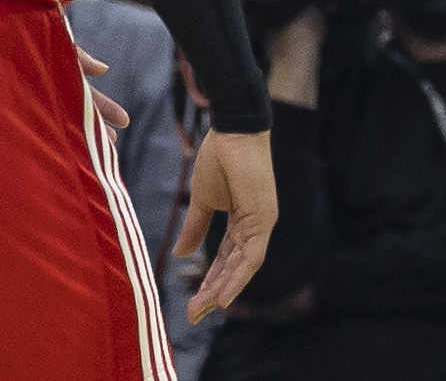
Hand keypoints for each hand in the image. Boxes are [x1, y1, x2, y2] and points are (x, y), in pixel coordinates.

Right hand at [180, 126, 280, 319]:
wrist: (231, 131)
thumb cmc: (219, 158)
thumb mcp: (202, 200)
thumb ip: (195, 228)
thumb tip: (181, 255)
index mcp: (242, 221)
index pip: (225, 259)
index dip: (210, 281)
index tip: (192, 303)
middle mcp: (256, 225)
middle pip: (235, 267)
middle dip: (214, 292)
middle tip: (193, 315)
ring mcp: (262, 222)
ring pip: (243, 267)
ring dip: (222, 290)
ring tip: (202, 310)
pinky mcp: (264, 217)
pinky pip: (251, 256)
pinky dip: (238, 277)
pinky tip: (224, 297)